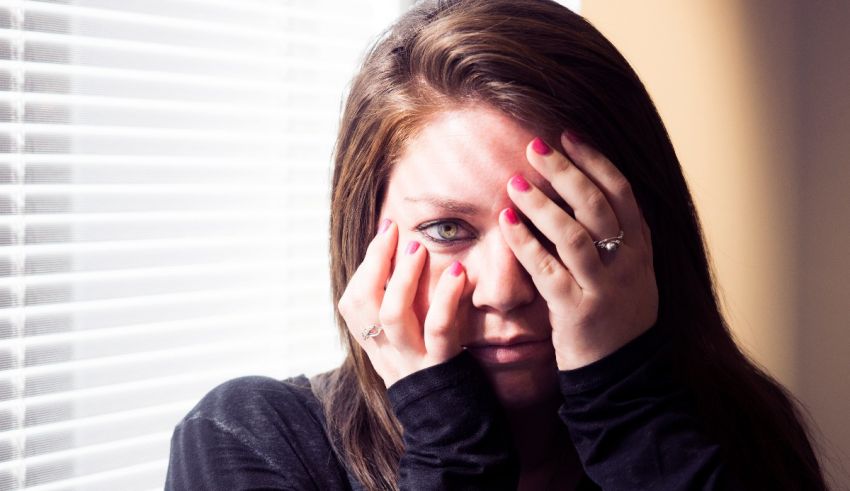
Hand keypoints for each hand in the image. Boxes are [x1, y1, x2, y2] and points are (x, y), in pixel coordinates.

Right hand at [337, 220, 467, 386]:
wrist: (457, 438)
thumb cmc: (440, 382)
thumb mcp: (412, 350)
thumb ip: (407, 317)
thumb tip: (410, 267)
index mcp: (377, 348)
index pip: (352, 304)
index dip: (364, 266)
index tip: (383, 231)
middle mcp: (388, 355)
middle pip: (362, 304)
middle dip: (375, 261)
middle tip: (393, 229)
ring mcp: (413, 362)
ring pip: (392, 315)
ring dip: (402, 276)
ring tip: (418, 246)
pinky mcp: (443, 368)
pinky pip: (438, 331)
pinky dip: (446, 299)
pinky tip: (459, 274)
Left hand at [499, 132, 658, 369]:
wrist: (622, 373)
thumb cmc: (616, 315)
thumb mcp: (630, 271)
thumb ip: (614, 234)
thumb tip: (580, 187)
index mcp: (640, 248)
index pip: (622, 192)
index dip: (595, 160)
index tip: (568, 135)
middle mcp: (626, 263)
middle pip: (597, 205)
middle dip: (565, 171)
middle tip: (535, 146)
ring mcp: (603, 288)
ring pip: (573, 235)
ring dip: (541, 204)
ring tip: (515, 182)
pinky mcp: (576, 312)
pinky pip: (547, 270)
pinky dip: (525, 243)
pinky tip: (506, 223)